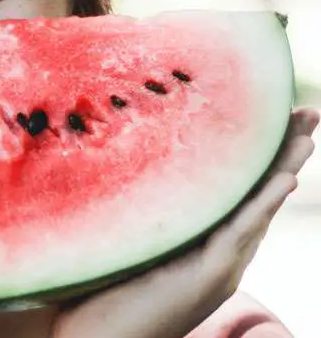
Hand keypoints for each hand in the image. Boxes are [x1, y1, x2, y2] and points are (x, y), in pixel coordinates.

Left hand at [48, 107, 317, 337]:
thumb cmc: (101, 289)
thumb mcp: (127, 235)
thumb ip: (141, 204)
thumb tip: (124, 151)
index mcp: (203, 240)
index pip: (239, 188)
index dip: (260, 153)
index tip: (275, 114)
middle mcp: (220, 252)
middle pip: (259, 193)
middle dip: (285, 152)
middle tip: (308, 112)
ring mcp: (219, 266)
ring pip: (259, 209)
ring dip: (285, 169)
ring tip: (308, 135)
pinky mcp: (209, 277)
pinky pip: (241, 233)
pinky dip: (263, 204)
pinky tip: (285, 178)